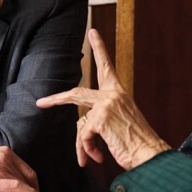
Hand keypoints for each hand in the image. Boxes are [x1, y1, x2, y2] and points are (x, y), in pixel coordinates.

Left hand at [36, 28, 169, 170]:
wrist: (150, 155)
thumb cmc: (136, 142)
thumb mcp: (118, 124)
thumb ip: (101, 117)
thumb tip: (81, 127)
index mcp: (119, 93)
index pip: (106, 66)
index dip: (99, 49)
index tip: (93, 33)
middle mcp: (113, 94)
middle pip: (76, 93)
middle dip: (56, 99)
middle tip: (41, 102)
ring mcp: (107, 104)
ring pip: (80, 124)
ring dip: (82, 145)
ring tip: (89, 158)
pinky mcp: (101, 118)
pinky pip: (84, 136)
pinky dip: (88, 150)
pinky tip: (98, 157)